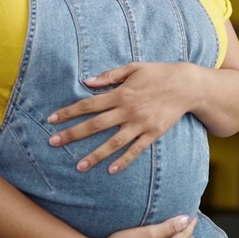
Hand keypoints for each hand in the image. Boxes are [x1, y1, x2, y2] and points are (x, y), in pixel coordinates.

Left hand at [47, 62, 200, 173]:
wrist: (186, 85)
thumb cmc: (158, 73)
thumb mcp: (133, 68)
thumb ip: (109, 76)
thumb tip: (86, 82)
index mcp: (120, 93)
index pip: (88, 104)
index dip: (69, 112)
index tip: (52, 119)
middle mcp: (127, 110)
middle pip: (95, 125)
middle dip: (73, 134)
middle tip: (54, 142)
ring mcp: (140, 124)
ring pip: (113, 142)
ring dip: (95, 154)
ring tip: (79, 166)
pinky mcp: (153, 133)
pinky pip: (136, 150)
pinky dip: (124, 160)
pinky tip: (111, 170)